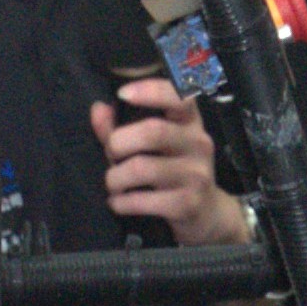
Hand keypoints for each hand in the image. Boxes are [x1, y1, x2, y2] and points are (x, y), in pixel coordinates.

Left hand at [93, 82, 238, 244]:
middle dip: (119, 142)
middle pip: (153, 131)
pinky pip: (143, 200)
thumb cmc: (174, 174)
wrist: (208, 215)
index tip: (122, 93)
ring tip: (113, 184)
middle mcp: (198, 144)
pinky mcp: (188, 204)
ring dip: (115, 177)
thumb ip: (122, 127)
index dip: (151, 90)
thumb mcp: (154, 147)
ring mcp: (196, 175)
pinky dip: (122, 202)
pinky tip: (118, 202)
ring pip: (142, 168)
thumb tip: (98, 109)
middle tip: (111, 155)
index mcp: (190, 124)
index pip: (180, 97)